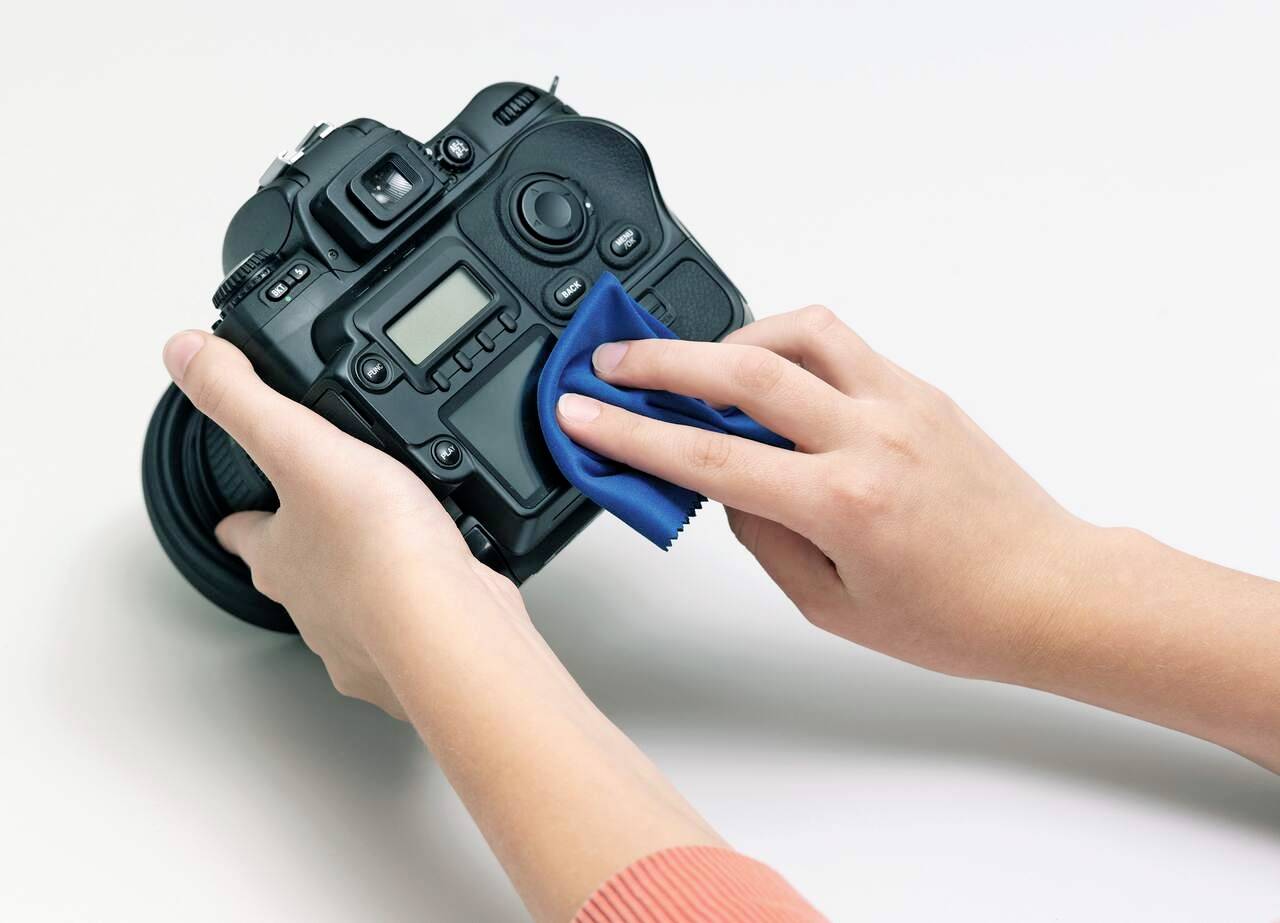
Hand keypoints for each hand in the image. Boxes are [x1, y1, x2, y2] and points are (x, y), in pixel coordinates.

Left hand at [163, 330, 523, 716]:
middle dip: (306, 551)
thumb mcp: (298, 447)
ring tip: (389, 545)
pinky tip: (442, 577)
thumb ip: (242, 398)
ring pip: (353, 603)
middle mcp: (314, 603)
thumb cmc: (376, 551)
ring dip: (365, 578)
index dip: (236, 522)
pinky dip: (423, 600)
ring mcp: (368, 632)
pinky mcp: (423, 642)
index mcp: (280, 556)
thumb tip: (183, 351)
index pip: (242, 535)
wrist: (448, 624)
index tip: (231, 517)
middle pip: (297, 573)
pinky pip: (415, 618)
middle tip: (320, 527)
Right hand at [553, 305, 1091, 681]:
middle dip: (659, 359)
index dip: (630, 432)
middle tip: (608, 360)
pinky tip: (765, 372)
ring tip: (693, 365)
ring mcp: (898, 401)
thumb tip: (724, 485)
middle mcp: (870, 437)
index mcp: (842, 503)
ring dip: (729, 337)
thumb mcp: (832, 605)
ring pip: (796, 332)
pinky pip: (837, 343)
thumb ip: (765, 539)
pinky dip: (785, 345)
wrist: (1048, 589)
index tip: (581, 413)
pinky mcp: (918, 387)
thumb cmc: (956, 614)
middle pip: (740, 370)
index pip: (709, 454)